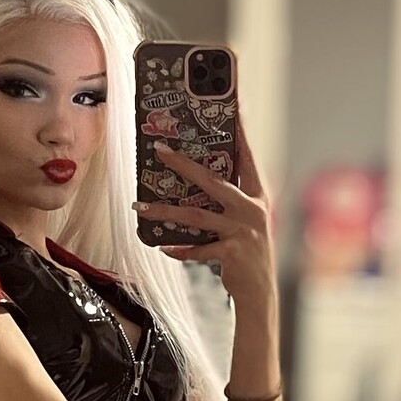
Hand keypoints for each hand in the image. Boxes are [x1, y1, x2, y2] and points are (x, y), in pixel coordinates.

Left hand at [134, 115, 275, 306]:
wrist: (260, 295)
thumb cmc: (247, 256)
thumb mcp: (244, 224)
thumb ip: (226, 205)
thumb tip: (193, 188)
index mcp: (257, 198)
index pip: (247, 157)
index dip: (239, 132)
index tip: (232, 106)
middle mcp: (252, 210)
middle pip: (213, 180)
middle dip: (183, 164)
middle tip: (159, 150)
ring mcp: (243, 231)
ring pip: (196, 215)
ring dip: (164, 210)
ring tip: (139, 206)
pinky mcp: (232, 252)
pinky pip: (197, 248)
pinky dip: (179, 248)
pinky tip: (163, 246)